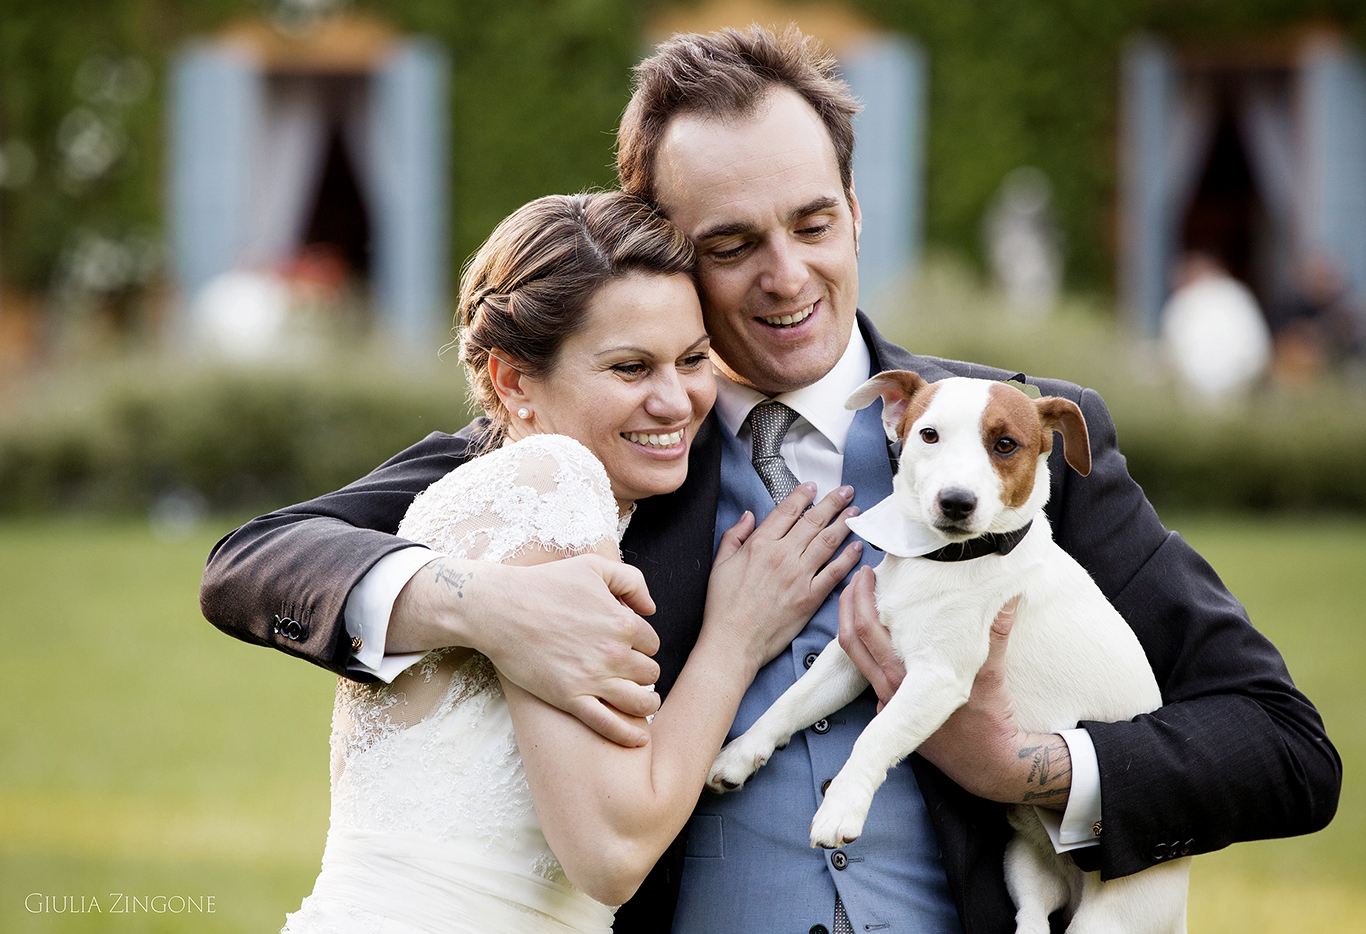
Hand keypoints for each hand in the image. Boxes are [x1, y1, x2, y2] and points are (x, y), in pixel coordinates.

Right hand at [392, 553, 662, 747]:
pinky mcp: (570, 699)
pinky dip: (629, 734)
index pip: (651, 643)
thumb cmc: (544, 584)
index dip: (641, 644)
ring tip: (642, 701)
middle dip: (642, 671)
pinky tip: (639, 737)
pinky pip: (609, 724)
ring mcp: (593, 679)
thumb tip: (651, 608)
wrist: (498, 609)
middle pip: (650, 673)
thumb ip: (630, 580)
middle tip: (628, 671)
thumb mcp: (593, 566)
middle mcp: (614, 653)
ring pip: (641, 702)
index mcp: (623, 622)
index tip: (626, 645)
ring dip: (646, 703)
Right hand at [702, 483, 863, 675]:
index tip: (813, 486)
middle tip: (845, 492)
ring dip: (844, 524)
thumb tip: (749, 517)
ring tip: (855, 513)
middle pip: (813, 520)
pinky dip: (848, 557)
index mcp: (760, 545)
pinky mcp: (810, 597)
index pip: (787, 510)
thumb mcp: (719, 564)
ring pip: (827, 541)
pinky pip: (834, 572)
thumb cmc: (723, 607)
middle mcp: (782, 556)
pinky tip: (857, 546)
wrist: (733, 642)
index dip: (802, 495)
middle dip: (832, 502)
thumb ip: (735, 536)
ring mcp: (798, 576)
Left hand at [840, 589, 1068, 805]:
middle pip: (851, 643)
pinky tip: (884, 632)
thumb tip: (1007, 596)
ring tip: (865, 597)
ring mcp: (887, 703)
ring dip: (856, 626)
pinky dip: (871, 649)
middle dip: (848, 606)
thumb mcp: (992, 672)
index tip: (865, 575)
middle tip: (857, 578)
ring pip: (859, 659)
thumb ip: (995, 632)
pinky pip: (873, 674)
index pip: (866, 632)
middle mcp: (888, 691)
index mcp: (904, 678)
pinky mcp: (892, 711)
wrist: (987, 763)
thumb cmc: (989, 720)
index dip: (859, 599)